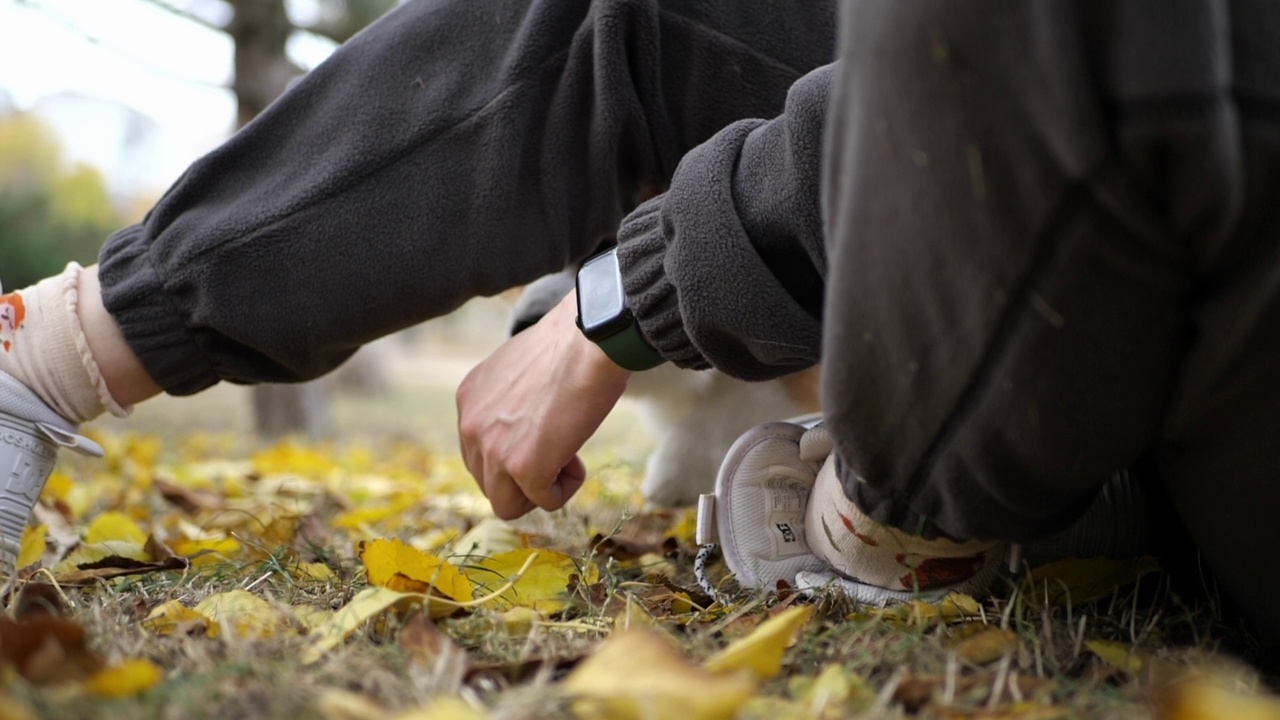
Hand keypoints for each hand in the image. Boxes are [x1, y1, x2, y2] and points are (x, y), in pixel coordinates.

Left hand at [456, 291, 631, 518]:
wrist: (590, 339)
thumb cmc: (570, 347)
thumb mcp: (520, 372)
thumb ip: (509, 404)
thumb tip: (524, 430)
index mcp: (468, 400)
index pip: (480, 453)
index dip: (517, 451)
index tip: (544, 431)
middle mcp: (471, 426)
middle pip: (490, 483)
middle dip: (526, 475)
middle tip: (558, 445)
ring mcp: (493, 450)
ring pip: (508, 504)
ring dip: (542, 487)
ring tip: (568, 456)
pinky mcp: (523, 468)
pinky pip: (545, 503)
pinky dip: (566, 489)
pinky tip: (578, 459)